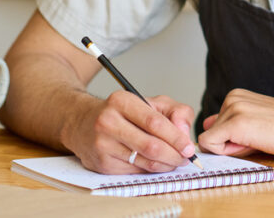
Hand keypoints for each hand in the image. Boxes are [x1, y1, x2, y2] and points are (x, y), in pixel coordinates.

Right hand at [61, 91, 195, 173]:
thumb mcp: (150, 102)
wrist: (83, 123)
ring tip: (174, 161)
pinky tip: (155, 163)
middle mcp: (108, 122)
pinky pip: (134, 171)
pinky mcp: (101, 164)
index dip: (176, 138)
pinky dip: (150, 169)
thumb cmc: (122, 113)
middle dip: (174, 155)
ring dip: (165, 165)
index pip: (155, 123)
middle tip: (185, 158)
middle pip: (150, 145)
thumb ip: (175, 111)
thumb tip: (184, 132)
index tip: (189, 147)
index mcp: (122, 101)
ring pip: (144, 161)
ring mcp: (102, 144)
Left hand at [197, 89, 273, 160]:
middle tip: (258, 138)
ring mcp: (234, 108)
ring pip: (211, 140)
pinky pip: (209, 144)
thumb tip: (205, 125)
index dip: (231, 139)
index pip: (215, 126)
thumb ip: (228, 122)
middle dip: (229, 143)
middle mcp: (232, 97)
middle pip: (212, 133)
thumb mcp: (254, 121)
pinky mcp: (236, 123)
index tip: (255, 134)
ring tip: (259, 139)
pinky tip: (251, 144)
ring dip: (231, 148)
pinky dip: (225, 152)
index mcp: (236, 95)